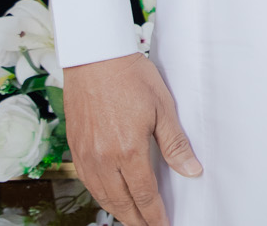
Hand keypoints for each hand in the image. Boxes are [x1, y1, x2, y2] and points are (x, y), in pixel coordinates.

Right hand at [59, 54, 201, 225]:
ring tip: (133, 218)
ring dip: (118, 211)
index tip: (164, 224)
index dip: (155, 215)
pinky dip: (100, 195)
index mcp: (127, 150)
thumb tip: (191, 171)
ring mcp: (86, 154)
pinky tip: (109, 196)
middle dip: (137, 220)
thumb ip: (175, 144)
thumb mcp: (162, 107)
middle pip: (121, 202)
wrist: (94, 57)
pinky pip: (88, 182)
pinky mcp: (75, 147)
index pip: (145, 195)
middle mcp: (103, 158)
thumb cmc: (130, 76)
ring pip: (102, 196)